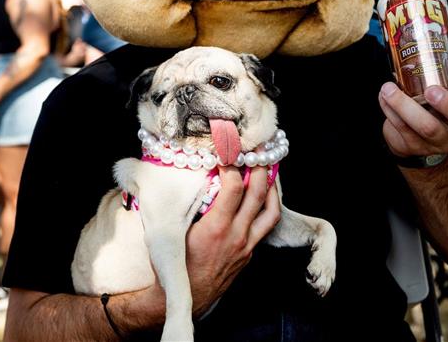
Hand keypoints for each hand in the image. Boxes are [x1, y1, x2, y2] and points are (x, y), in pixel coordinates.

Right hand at [181, 164, 279, 315]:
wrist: (186, 296)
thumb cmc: (175, 263)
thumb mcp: (176, 231)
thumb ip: (190, 206)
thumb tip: (198, 177)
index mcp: (216, 228)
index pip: (233, 187)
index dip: (231, 164)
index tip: (226, 152)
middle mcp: (236, 236)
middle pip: (258, 194)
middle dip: (259, 167)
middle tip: (255, 151)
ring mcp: (246, 246)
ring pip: (271, 212)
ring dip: (272, 188)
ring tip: (267, 170)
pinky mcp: (249, 254)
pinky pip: (265, 226)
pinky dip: (267, 207)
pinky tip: (262, 197)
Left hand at [378, 56, 447, 156]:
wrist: (413, 133)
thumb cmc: (438, 100)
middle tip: (432, 90)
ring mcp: (439, 143)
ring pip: (429, 128)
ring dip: (407, 106)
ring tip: (390, 88)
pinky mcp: (415, 147)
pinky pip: (403, 130)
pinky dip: (391, 110)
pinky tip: (384, 96)